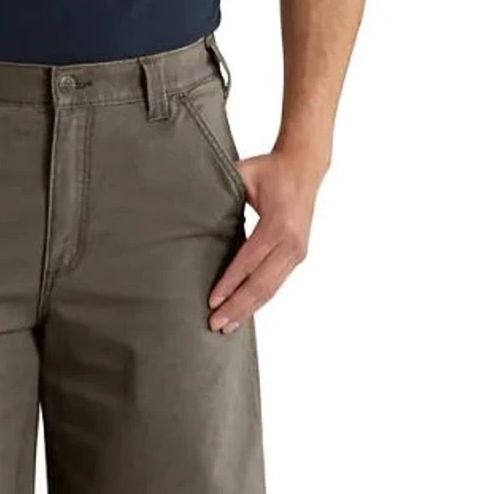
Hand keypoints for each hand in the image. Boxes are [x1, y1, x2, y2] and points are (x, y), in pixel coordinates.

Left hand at [208, 150, 323, 333]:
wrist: (305, 166)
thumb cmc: (270, 170)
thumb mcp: (244, 175)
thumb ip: (222, 192)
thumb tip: (188, 206)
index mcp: (278, 223)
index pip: (249, 260)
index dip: (230, 283)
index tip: (212, 301)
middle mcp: (291, 242)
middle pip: (261, 283)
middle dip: (237, 306)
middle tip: (215, 324)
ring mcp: (297, 252)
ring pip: (270, 290)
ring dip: (247, 310)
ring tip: (227, 327)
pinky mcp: (297, 257)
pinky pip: (276, 285)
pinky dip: (258, 302)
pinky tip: (243, 314)